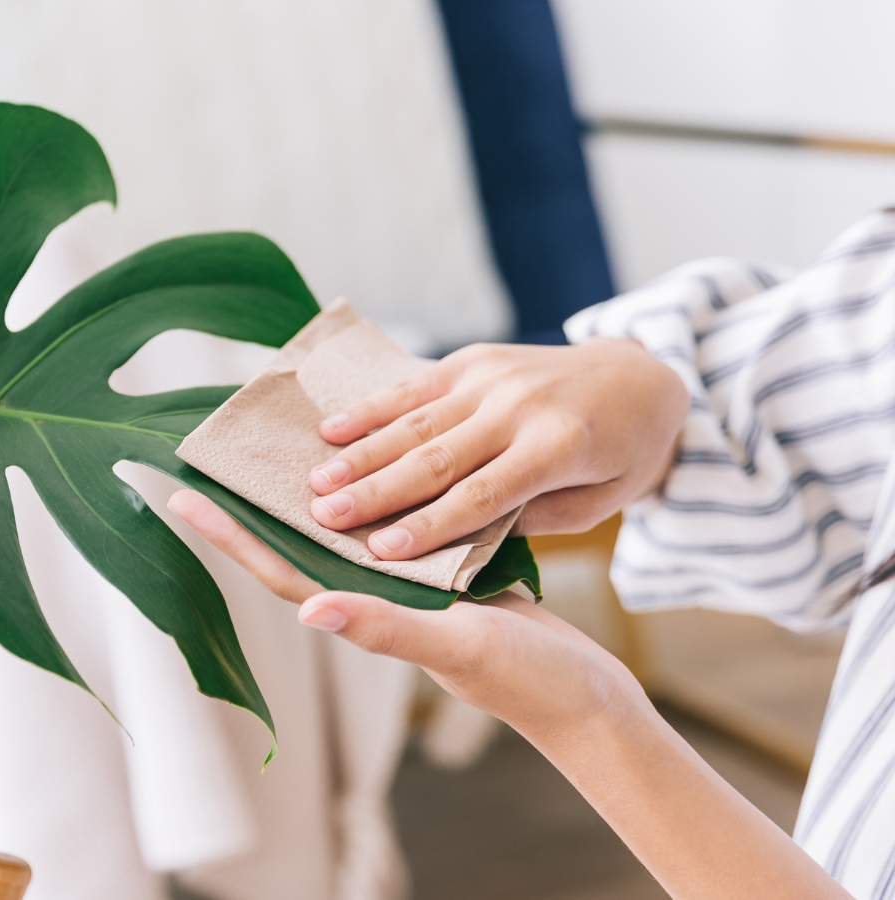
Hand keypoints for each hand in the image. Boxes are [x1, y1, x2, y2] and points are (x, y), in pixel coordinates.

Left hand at [166, 490, 852, 899]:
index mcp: (362, 614)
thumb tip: (311, 610)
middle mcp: (371, 600)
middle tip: (211, 457)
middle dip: (251, 507)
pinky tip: (366, 464)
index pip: (278, 570)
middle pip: (295, 545)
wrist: (586, 697)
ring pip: (340, 533)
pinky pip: (389, 528)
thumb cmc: (525, 681)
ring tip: (272, 447)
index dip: (229, 537)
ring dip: (303, 496)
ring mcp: (404, 589)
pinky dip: (369, 495)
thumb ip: (385, 630)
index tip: (181, 497)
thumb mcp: (457, 646)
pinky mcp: (439, 576)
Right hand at [306, 338, 687, 559]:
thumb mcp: (598, 501)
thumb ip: (531, 516)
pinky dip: (371, 408)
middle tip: (324, 517)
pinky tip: (330, 429)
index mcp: (558, 448)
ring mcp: (493, 378)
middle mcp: (519, 407)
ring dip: (361, 454)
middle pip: (436, 458)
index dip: (430, 525)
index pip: (482, 496)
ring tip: (315, 481)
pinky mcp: (474, 360)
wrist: (642, 375)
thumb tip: (461, 537)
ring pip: (416, 422)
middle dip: (375, 491)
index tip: (381, 552)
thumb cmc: (621, 454)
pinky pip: (415, 387)